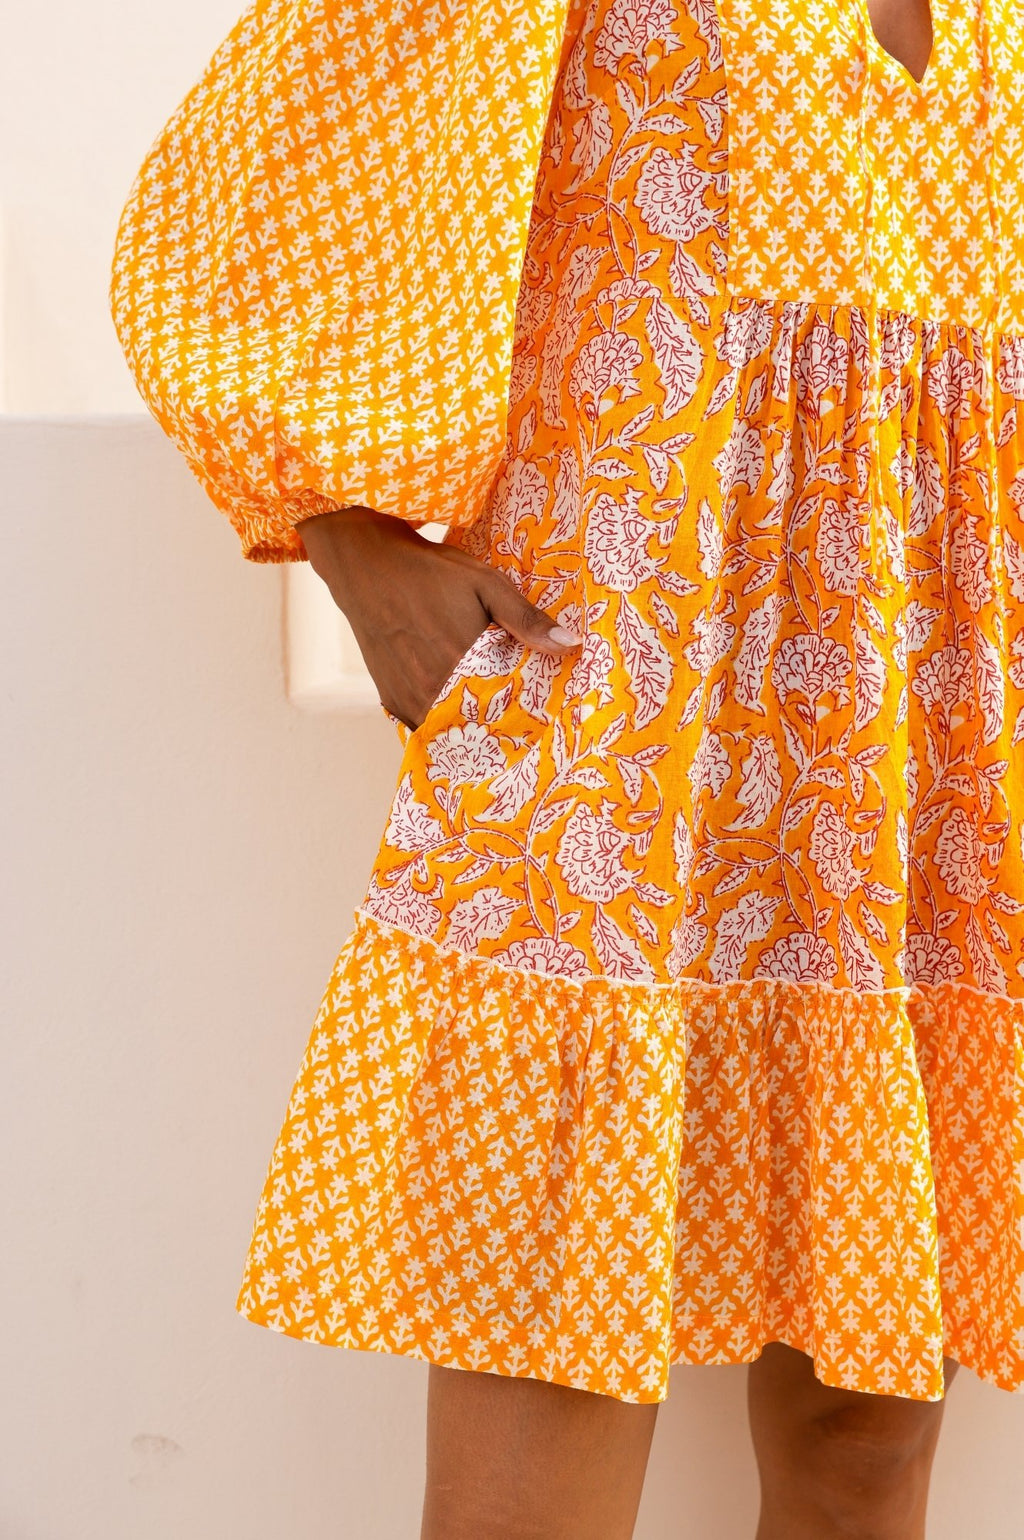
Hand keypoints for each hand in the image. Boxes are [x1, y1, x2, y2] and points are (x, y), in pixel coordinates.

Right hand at [296, 505, 583, 730]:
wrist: (367, 567)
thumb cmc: (431, 572)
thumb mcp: (486, 584)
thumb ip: (526, 620)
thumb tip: (571, 644)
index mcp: (462, 664)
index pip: (507, 709)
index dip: (526, 712)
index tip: (541, 712)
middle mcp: (432, 690)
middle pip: (479, 726)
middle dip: (500, 723)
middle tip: (519, 717)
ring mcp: (408, 700)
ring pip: (451, 730)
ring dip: (470, 725)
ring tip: (489, 711)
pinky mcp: (392, 702)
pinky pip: (425, 725)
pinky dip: (443, 720)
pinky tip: (456, 703)